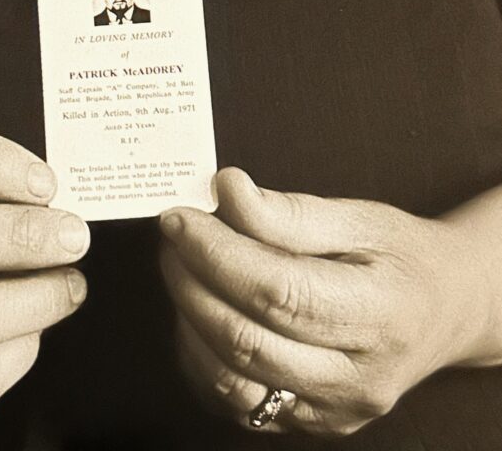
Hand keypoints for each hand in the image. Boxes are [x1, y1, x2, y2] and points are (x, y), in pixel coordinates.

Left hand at [160, 168, 484, 438]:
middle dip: (191, 280)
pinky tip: (199, 308)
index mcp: (379, 314)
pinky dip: (200, 353)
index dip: (216, 253)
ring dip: (187, 317)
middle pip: (246, 339)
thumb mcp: (360, 218)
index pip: (277, 291)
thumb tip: (228, 190)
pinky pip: (233, 399)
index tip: (180, 217)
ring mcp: (331, 412)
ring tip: (183, 265)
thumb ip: (290, 212)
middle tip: (173, 235)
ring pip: (230, 378)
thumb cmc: (401, 257)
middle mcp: (357, 378)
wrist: (440, 311)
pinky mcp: (305, 424)